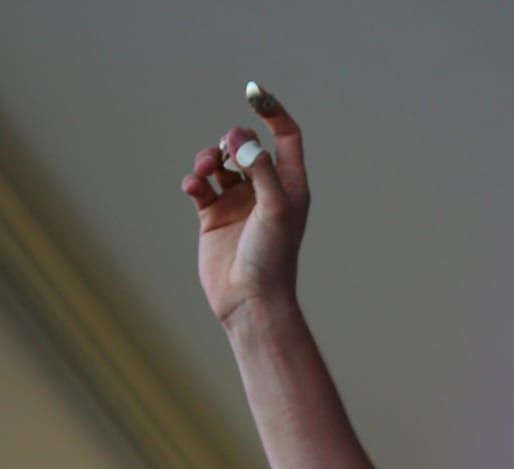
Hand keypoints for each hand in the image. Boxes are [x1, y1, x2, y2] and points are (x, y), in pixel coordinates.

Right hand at [181, 86, 309, 324]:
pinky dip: (194, 181)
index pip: (286, 136)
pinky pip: (200, 185)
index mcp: (291, 187)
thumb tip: (241, 139)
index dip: (272, 111)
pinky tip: (193, 190)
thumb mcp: (275, 210)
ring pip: (220, 162)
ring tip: (205, 172)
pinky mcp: (214, 217)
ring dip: (209, 158)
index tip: (252, 93)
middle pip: (247, 144)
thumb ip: (261, 170)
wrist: (250, 301)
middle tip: (228, 156)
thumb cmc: (272, 259)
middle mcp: (265, 192)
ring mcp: (239, 204)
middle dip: (232, 140)